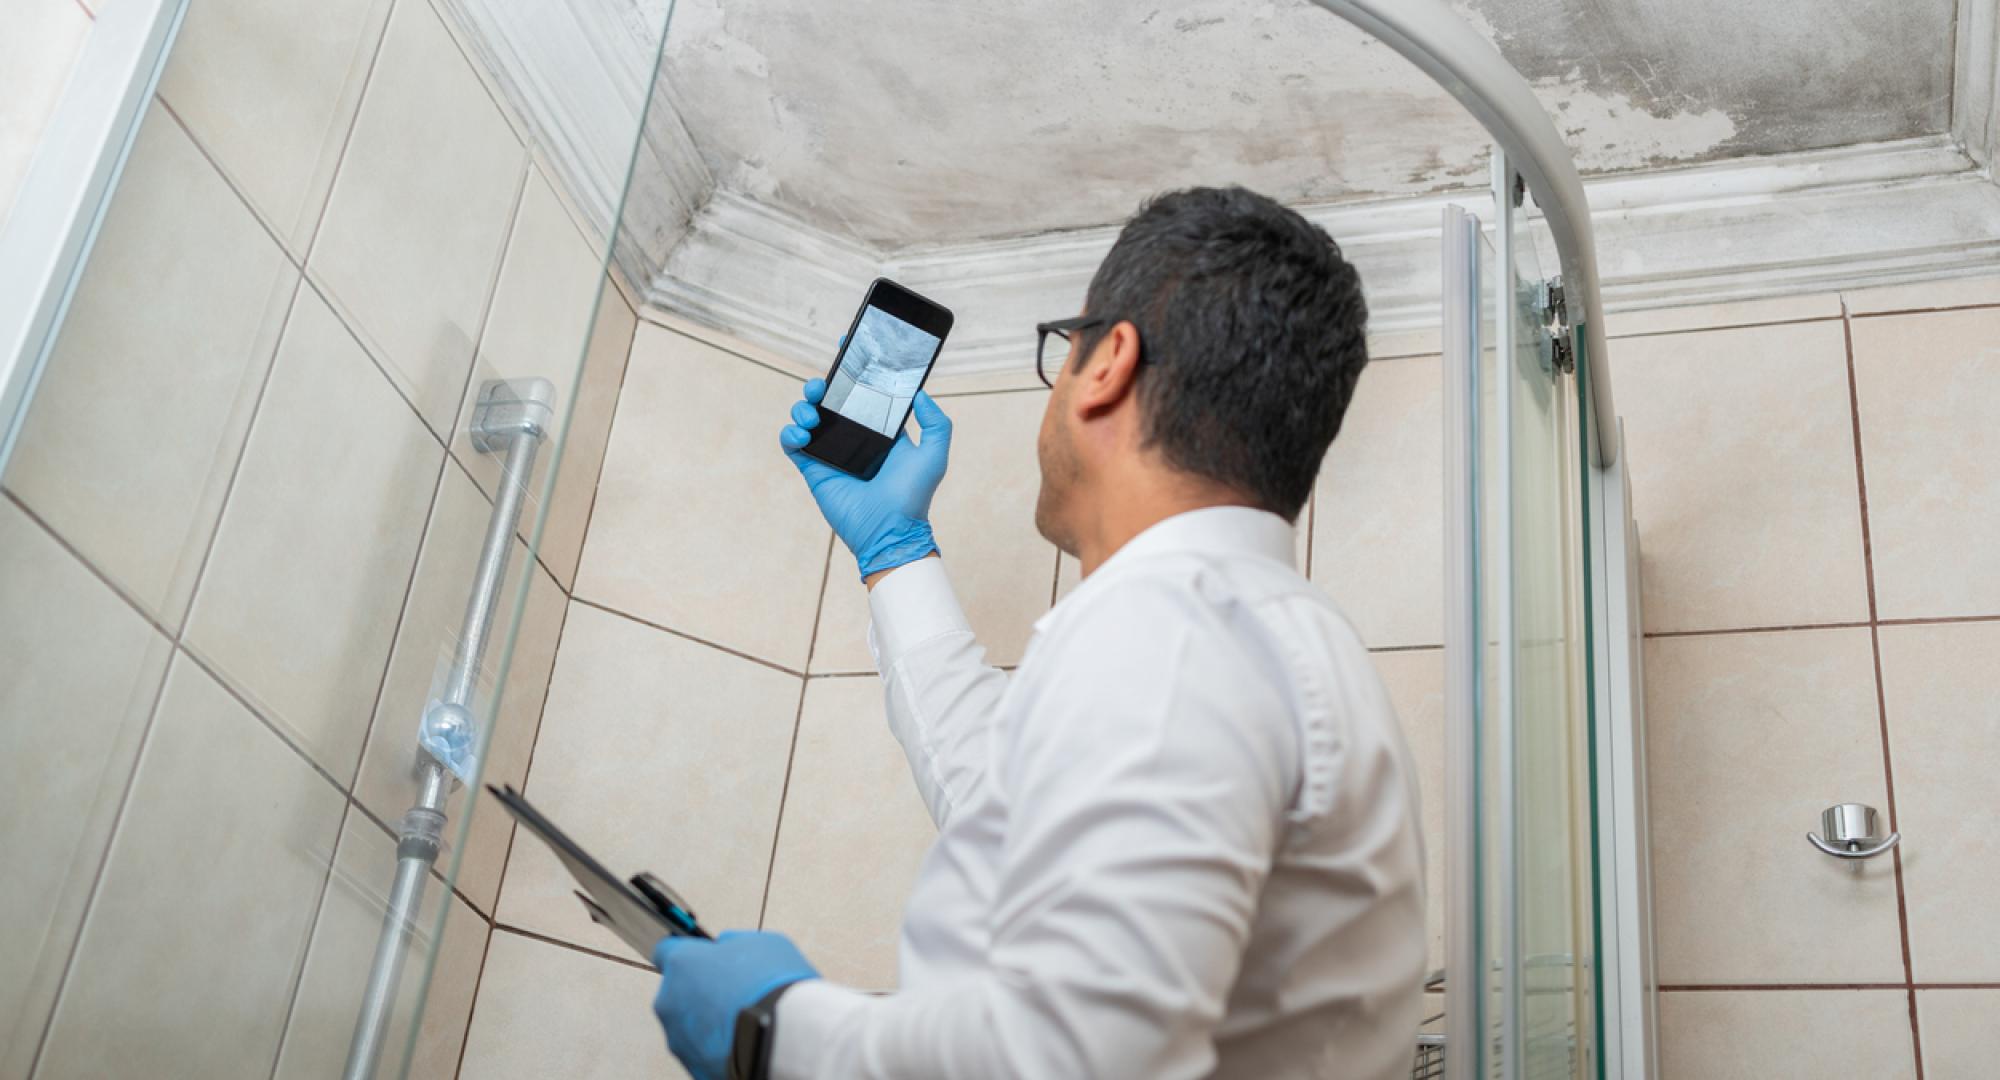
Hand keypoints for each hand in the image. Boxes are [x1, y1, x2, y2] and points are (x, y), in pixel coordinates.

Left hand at [653, 931, 819, 1079]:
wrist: (784, 1038)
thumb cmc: (773, 986)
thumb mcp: (760, 943)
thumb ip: (732, 943)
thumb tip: (726, 947)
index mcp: (682, 963)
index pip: (665, 950)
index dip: (688, 952)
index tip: (700, 956)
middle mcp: (670, 1001)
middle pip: (678, 989)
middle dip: (702, 988)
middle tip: (734, 989)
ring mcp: (678, 1037)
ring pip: (688, 1022)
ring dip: (709, 1018)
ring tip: (744, 1017)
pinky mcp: (691, 1065)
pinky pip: (701, 1049)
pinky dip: (718, 1044)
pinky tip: (743, 1036)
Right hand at [780, 378, 952, 578]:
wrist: (889, 530)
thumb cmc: (913, 495)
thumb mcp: (935, 454)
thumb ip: (936, 422)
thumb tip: (919, 393)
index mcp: (880, 430)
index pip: (863, 392)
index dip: (852, 369)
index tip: (846, 346)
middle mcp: (854, 438)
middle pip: (829, 399)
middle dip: (821, 385)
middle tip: (823, 386)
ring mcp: (832, 453)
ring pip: (807, 416)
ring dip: (803, 407)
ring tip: (813, 416)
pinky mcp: (814, 469)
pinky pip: (792, 443)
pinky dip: (790, 433)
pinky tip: (802, 435)